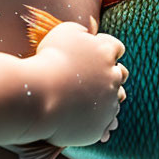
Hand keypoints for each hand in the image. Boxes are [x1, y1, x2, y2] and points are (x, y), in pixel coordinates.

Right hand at [27, 21, 127, 146]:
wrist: (38, 95)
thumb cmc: (48, 60)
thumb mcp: (64, 32)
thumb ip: (82, 31)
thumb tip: (88, 35)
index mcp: (107, 53)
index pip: (117, 48)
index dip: (107, 49)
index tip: (94, 54)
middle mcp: (113, 78)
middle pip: (120, 75)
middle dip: (110, 74)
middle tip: (94, 78)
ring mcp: (108, 104)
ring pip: (115, 102)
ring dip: (105, 100)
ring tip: (91, 101)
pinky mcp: (99, 126)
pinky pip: (105, 126)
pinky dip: (98, 124)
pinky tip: (86, 122)